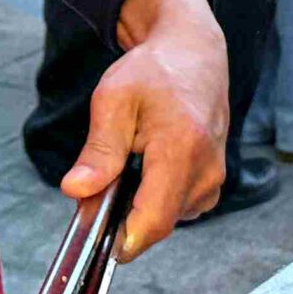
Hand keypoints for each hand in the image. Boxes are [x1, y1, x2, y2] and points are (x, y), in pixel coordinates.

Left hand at [62, 0, 226, 257]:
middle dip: (124, 216)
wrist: (192, 53)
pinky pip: (180, 207)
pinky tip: (148, 167)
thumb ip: (99, 151)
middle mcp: (207, 169)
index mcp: (182, 148)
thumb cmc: (152, 71)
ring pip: (169, 218)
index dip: (122, 241)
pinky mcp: (215, 181)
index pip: (154, 221)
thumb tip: (76, 191)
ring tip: (130, 163)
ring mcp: (215, 177)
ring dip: (141, 205)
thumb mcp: (113, 100)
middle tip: (103, 180)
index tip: (97, 238)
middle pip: (158, 223)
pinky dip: (158, 197)